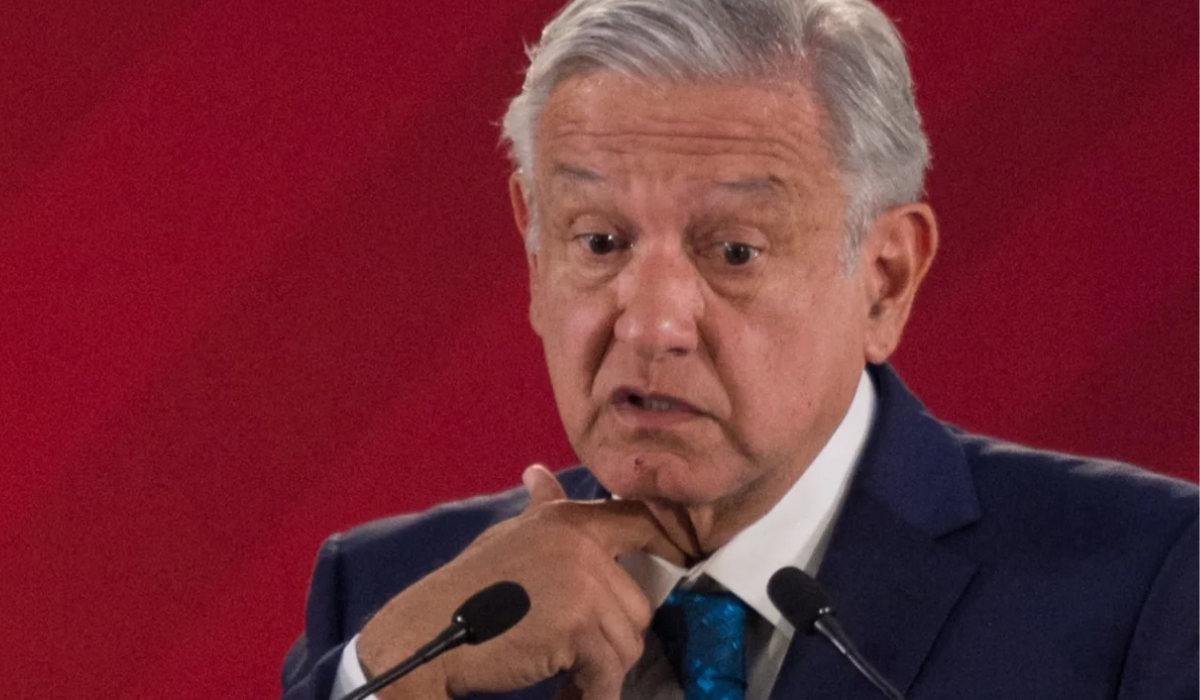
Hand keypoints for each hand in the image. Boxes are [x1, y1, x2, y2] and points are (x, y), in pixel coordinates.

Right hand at [356, 465, 686, 699]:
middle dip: (612, 637)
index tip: (684, 563)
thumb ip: (541, 510)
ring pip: (628, 640)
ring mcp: (583, 582)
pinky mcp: (579, 623)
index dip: (667, 543)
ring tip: (568, 675)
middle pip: (637, 603)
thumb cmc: (466, 588)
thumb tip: (540, 473)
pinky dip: (593, 692)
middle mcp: (582, 543)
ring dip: (601, 668)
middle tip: (578, 654)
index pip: (639, 521)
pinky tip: (568, 694)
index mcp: (568, 520)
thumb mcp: (509, 536)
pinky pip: (609, 669)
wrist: (428, 632)